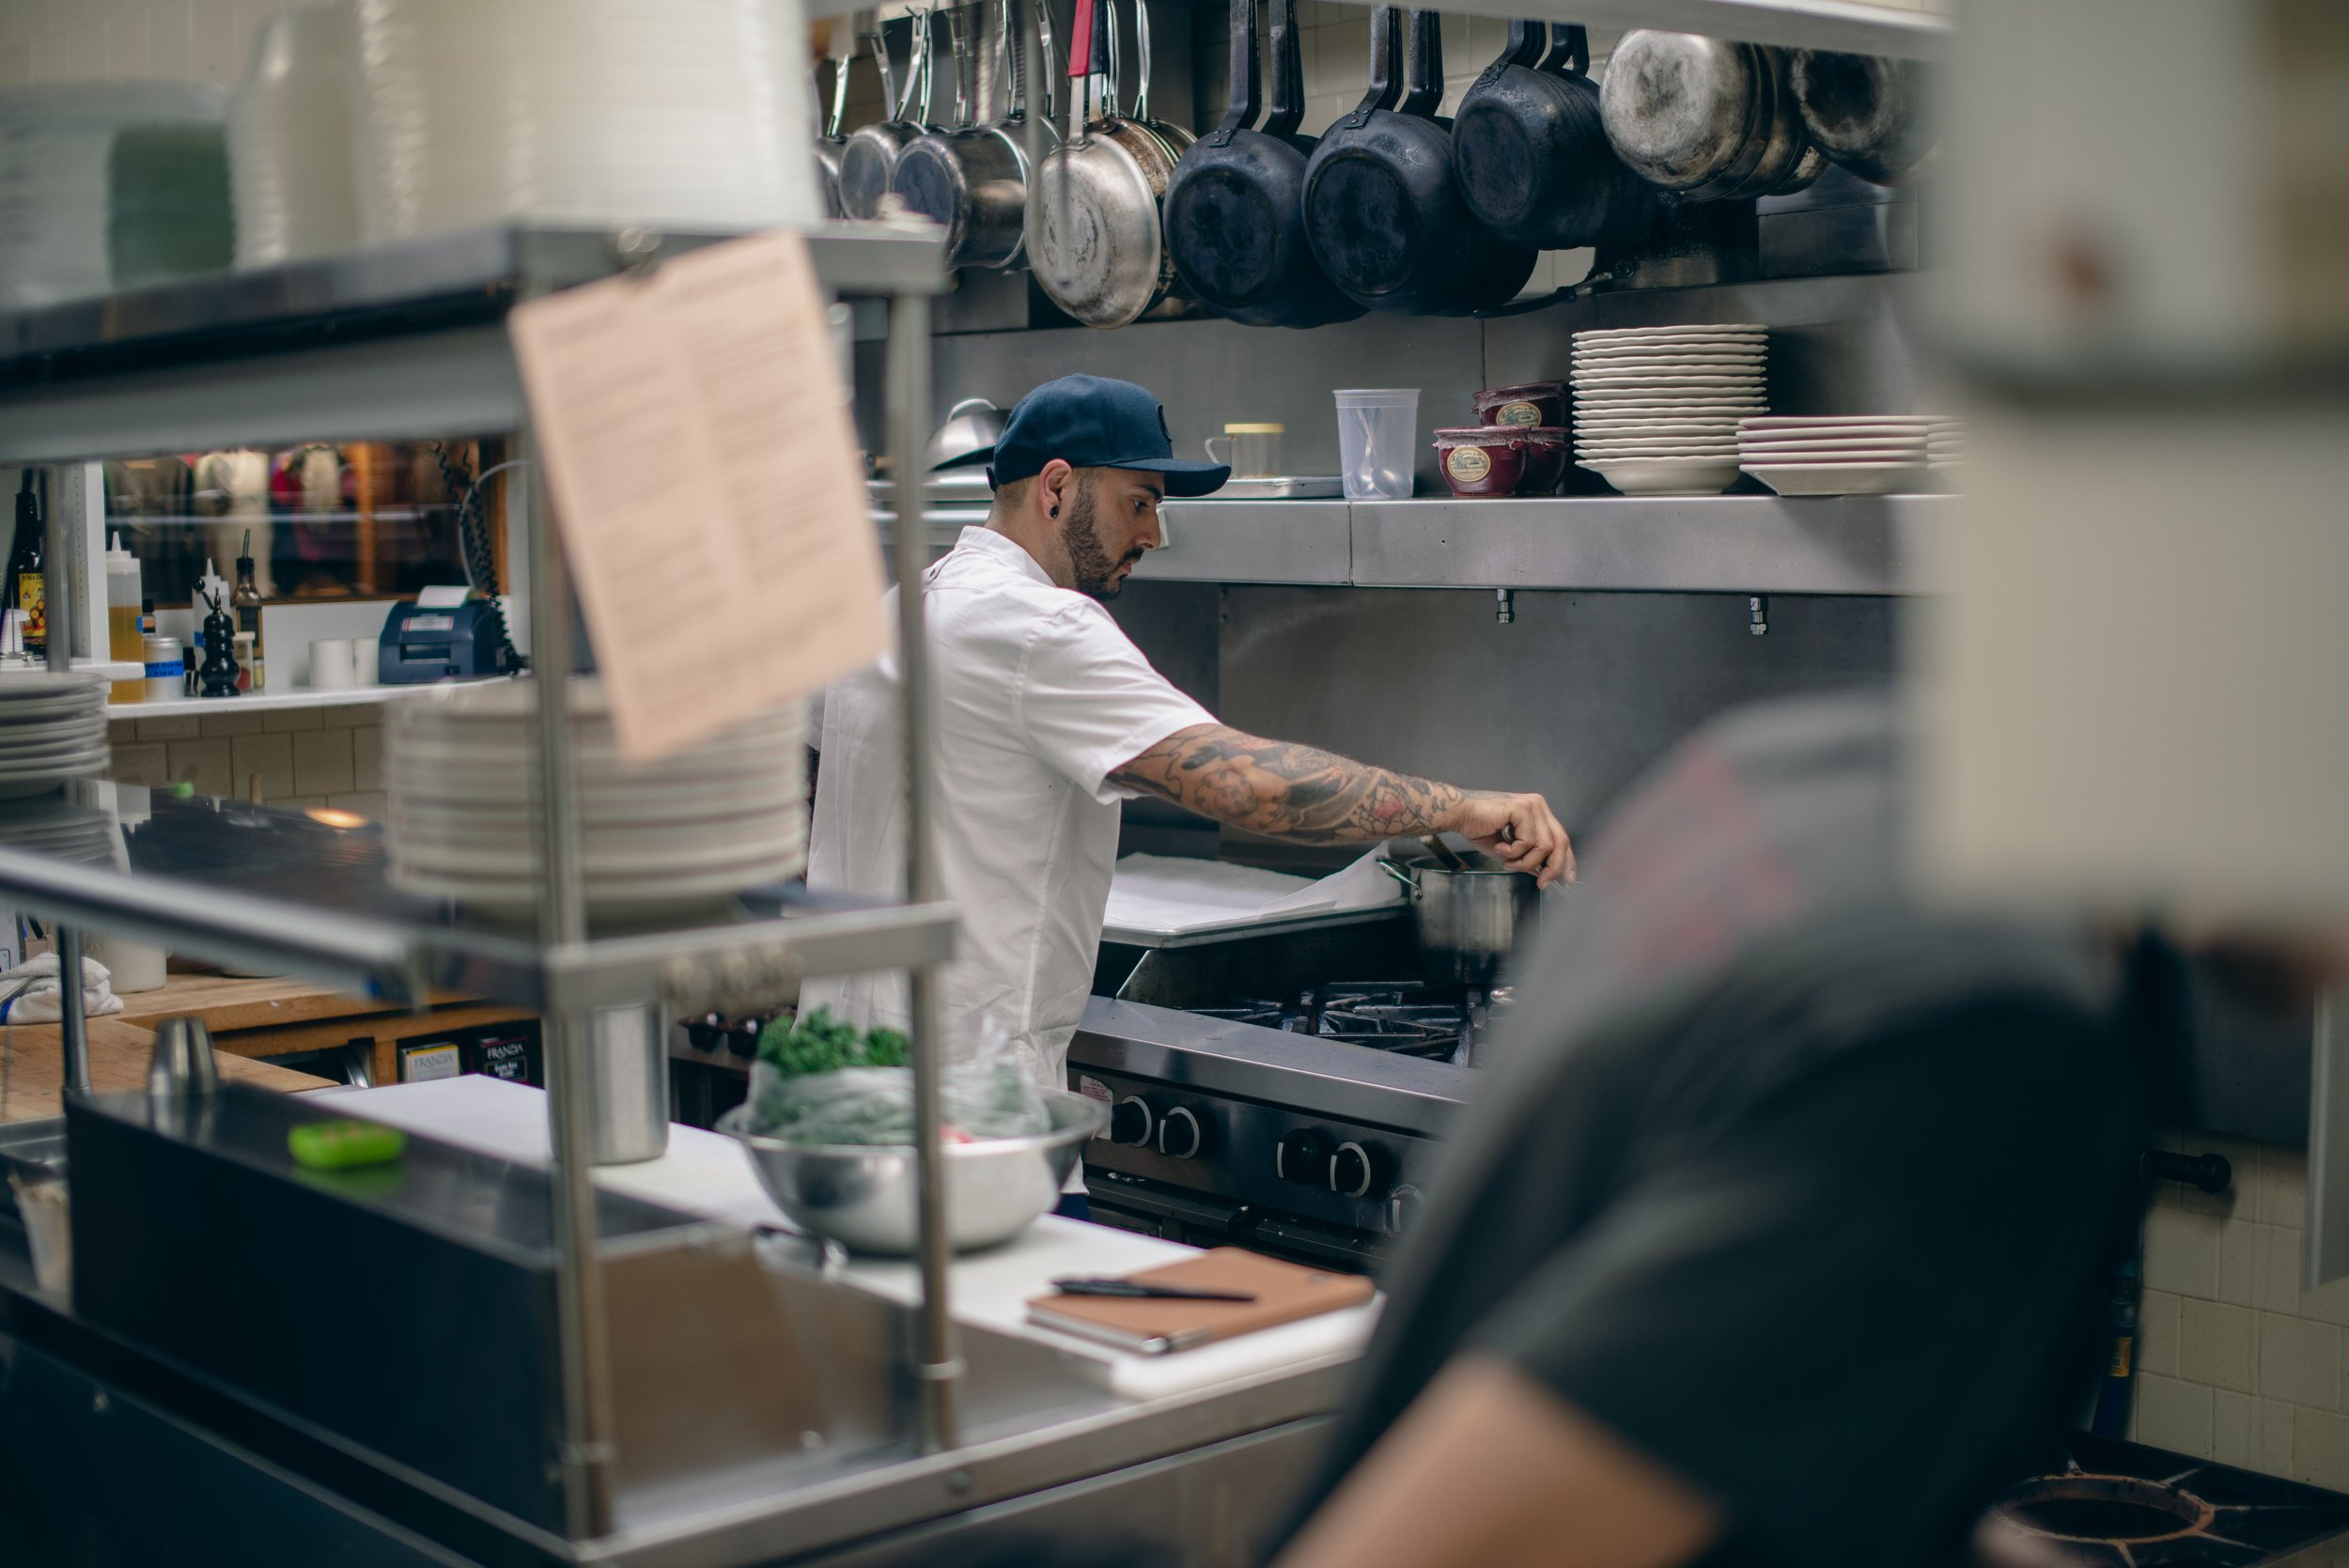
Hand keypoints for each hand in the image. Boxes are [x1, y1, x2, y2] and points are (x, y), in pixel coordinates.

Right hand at [1446, 791, 1573, 887]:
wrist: (1460, 815)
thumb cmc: (1480, 828)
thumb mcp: (1510, 849)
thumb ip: (1529, 857)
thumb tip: (1544, 873)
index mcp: (1538, 813)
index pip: (1561, 838)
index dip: (1566, 861)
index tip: (1567, 879)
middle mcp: (1538, 806)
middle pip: (1559, 842)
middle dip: (1552, 867)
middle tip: (1541, 882)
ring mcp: (1531, 806)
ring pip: (1543, 846)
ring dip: (1524, 861)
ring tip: (1507, 860)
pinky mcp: (1521, 808)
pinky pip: (1527, 841)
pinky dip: (1513, 851)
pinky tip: (1499, 847)